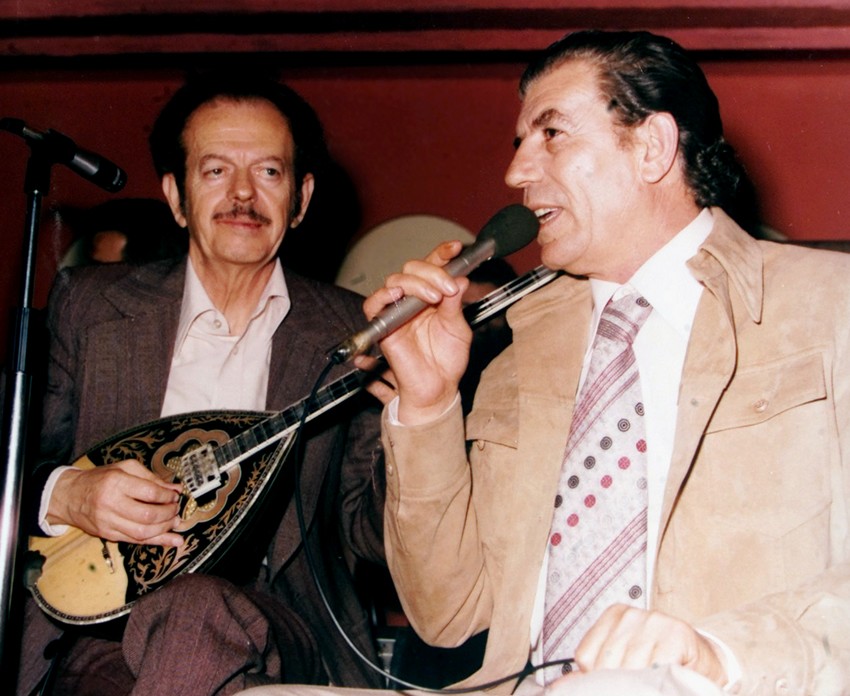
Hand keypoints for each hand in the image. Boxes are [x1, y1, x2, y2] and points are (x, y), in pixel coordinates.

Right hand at [47, 459, 183, 546]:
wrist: (69, 496)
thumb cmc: (100, 479)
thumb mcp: (125, 469)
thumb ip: (152, 478)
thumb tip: (175, 489)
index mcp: (116, 482)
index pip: (150, 493)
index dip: (168, 496)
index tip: (175, 495)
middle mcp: (111, 503)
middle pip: (148, 515)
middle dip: (169, 514)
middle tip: (176, 509)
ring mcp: (108, 522)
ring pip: (143, 532)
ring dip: (165, 529)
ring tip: (176, 523)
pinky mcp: (107, 535)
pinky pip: (136, 541)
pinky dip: (157, 541)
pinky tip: (173, 541)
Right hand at [361, 240, 472, 424]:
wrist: (438, 388)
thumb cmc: (447, 360)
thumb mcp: (458, 328)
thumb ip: (455, 304)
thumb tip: (459, 279)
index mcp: (432, 295)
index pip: (432, 266)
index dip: (442, 254)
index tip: (455, 248)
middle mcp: (412, 300)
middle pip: (412, 269)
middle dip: (432, 272)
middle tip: (448, 288)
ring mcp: (397, 312)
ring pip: (395, 281)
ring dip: (416, 283)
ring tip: (435, 296)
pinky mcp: (383, 327)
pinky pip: (373, 304)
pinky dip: (385, 296)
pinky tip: (400, 296)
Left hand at [567, 605, 727, 686]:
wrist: (704, 659)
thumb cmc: (658, 660)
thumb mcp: (622, 658)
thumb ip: (593, 668)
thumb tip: (559, 687)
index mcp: (613, 615)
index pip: (586, 655)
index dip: (596, 678)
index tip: (609, 684)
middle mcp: (631, 614)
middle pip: (606, 663)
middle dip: (616, 684)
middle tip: (630, 687)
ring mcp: (654, 621)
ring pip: (630, 668)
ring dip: (638, 684)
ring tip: (646, 685)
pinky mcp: (677, 634)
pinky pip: (656, 668)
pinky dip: (658, 680)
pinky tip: (662, 680)